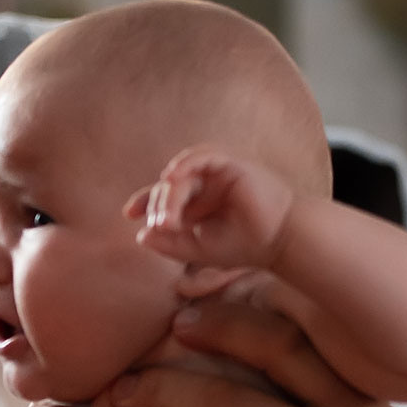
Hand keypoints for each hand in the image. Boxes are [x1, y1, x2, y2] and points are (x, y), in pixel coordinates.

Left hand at [129, 145, 290, 279]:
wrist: (278, 241)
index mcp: (198, 204)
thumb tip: (140, 235)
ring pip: (183, 172)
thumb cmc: (243, 246)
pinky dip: (184, 164)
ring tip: (168, 215)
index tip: (129, 213)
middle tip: (162, 226)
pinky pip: (202, 156)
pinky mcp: (230, 164)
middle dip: (159, 204)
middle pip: (169, 185)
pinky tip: (172, 177)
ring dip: (171, 192)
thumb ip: (169, 244)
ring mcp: (217, 173)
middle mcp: (205, 185)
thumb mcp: (197, 249)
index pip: (164, 195)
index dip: (145, 200)